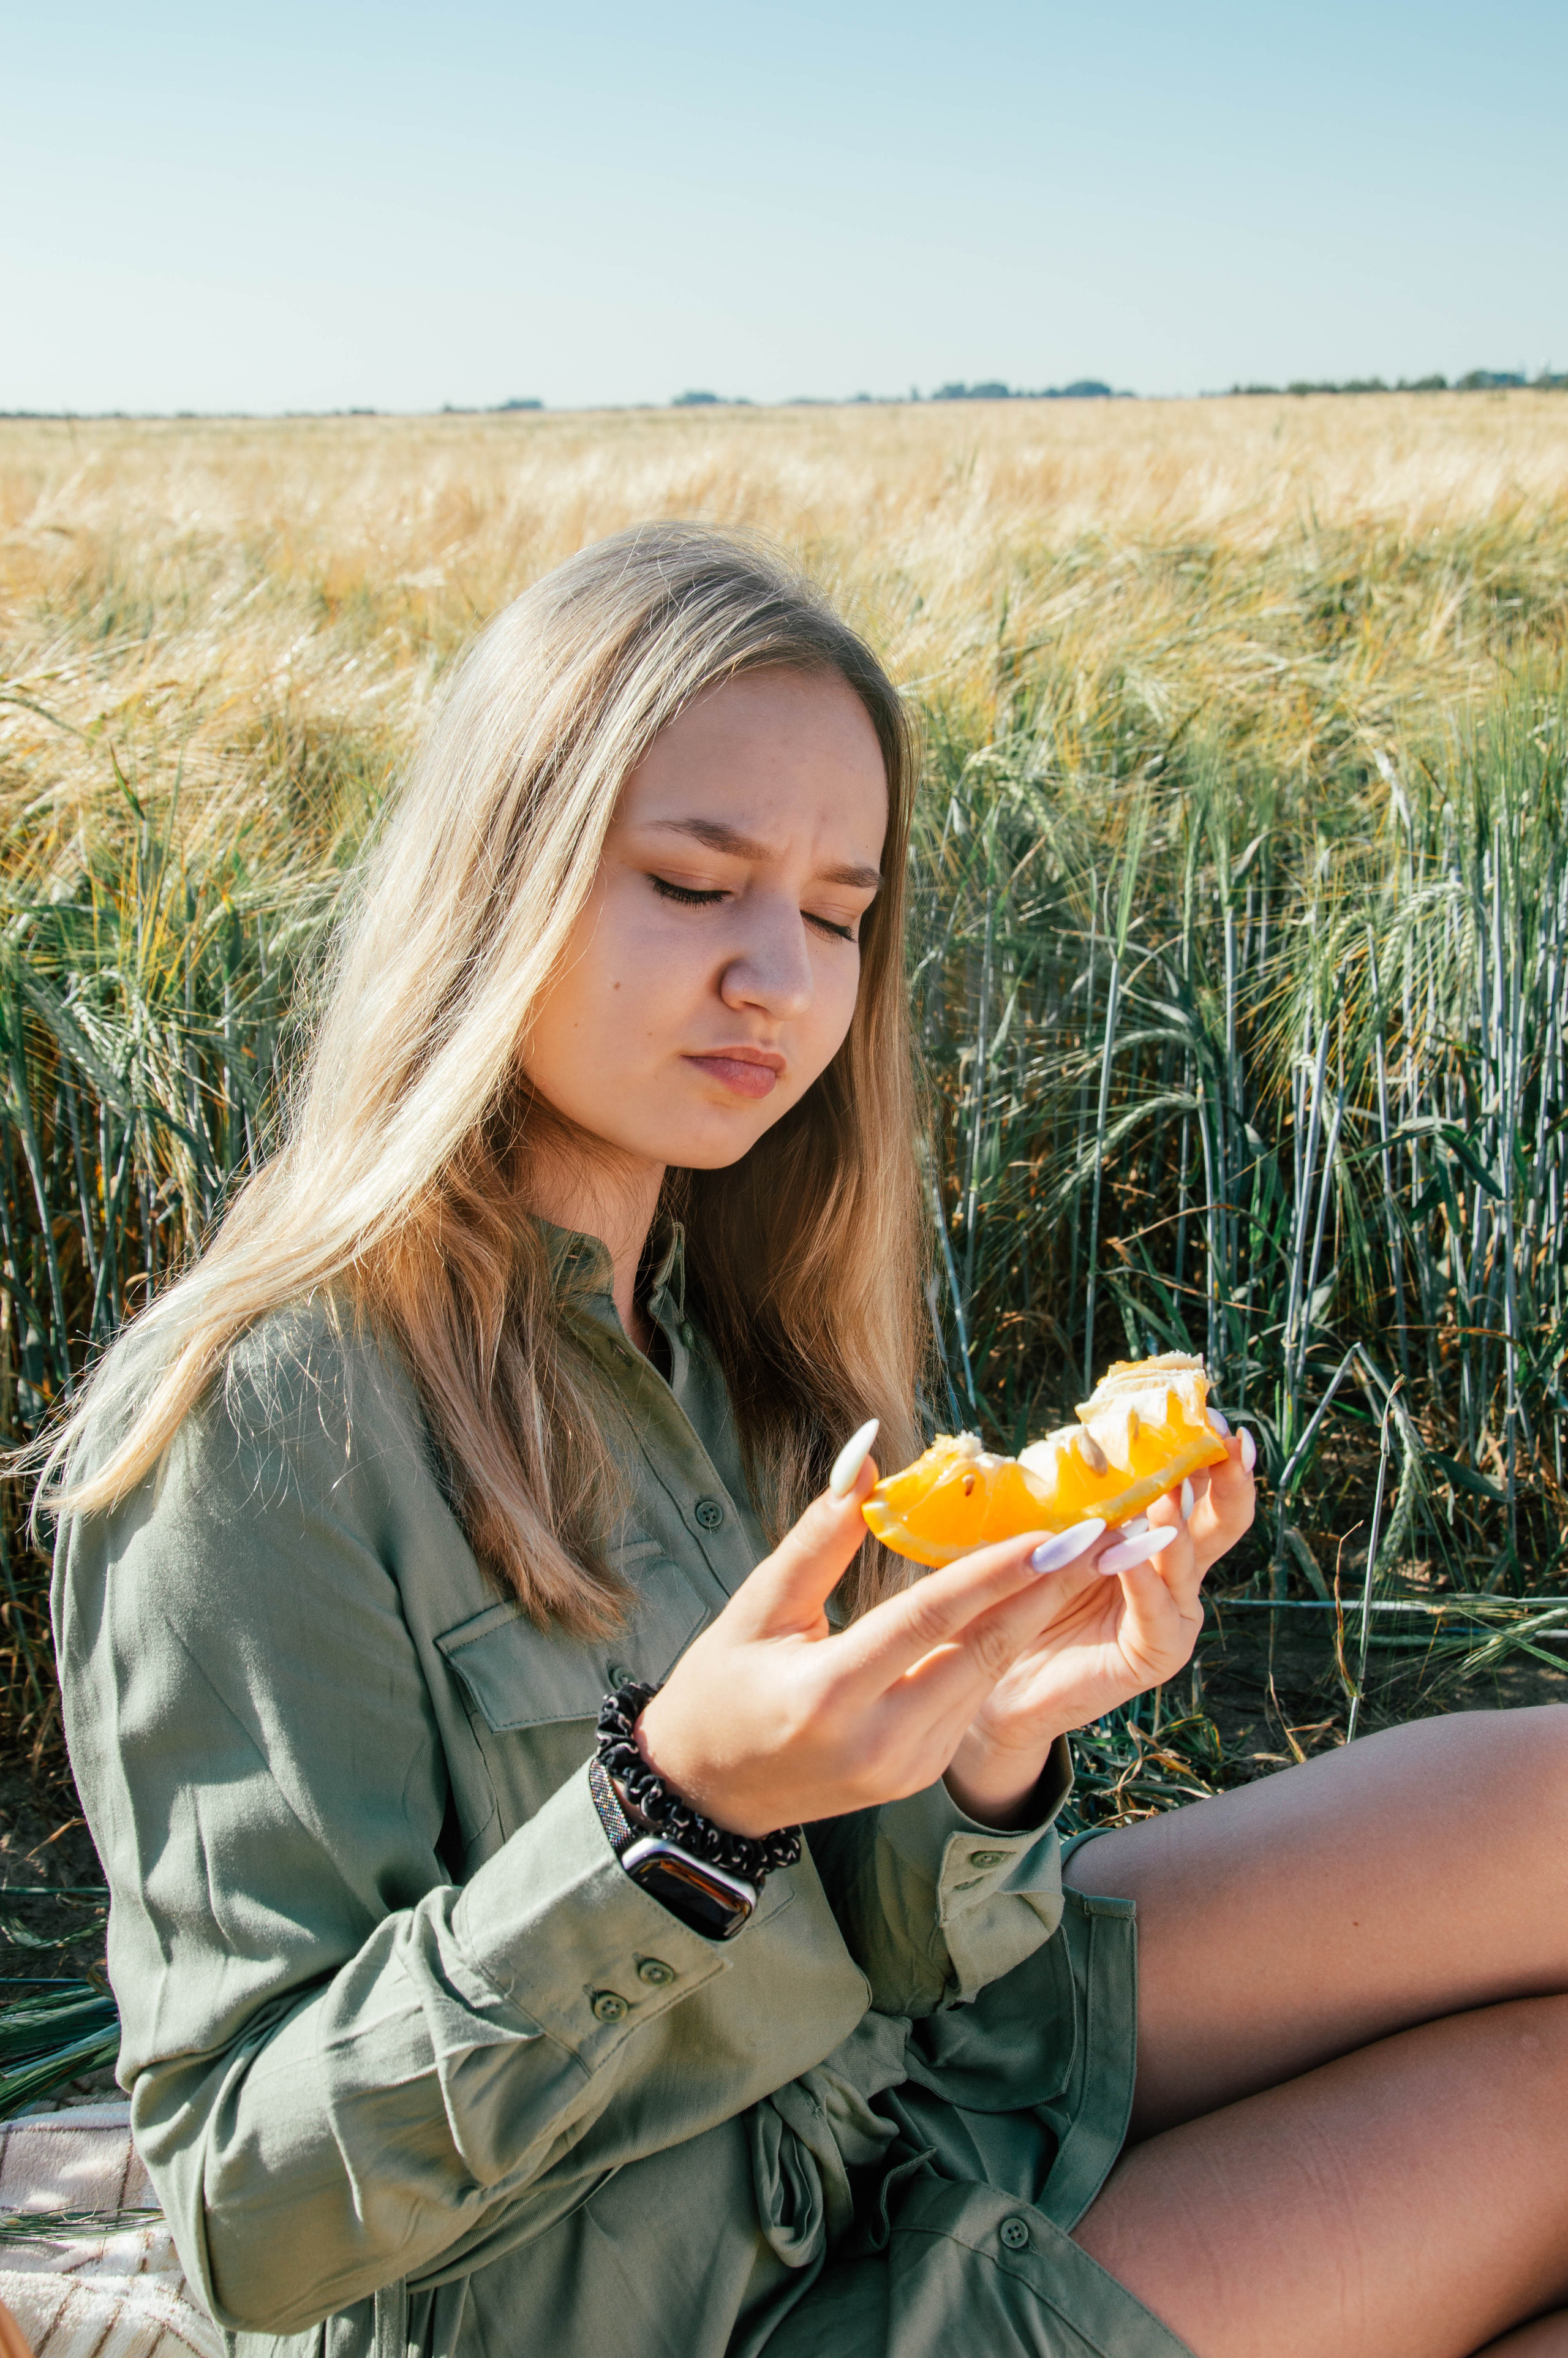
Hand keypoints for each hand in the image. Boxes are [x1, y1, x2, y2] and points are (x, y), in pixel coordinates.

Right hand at [636, 1459, 1067, 1837]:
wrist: (709, 1791)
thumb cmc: (722, 1686)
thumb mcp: (757, 1607)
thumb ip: (819, 1537)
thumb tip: (867, 1456)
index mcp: (829, 1695)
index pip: (927, 1620)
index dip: (991, 1572)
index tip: (1049, 1532)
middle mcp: (879, 1741)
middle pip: (980, 1652)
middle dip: (1048, 1591)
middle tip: (1103, 1538)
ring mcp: (906, 1767)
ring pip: (986, 1676)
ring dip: (1038, 1615)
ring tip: (1085, 1559)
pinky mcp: (920, 1775)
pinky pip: (971, 1699)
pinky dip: (1002, 1647)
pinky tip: (1034, 1601)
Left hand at [944, 1437, 1256, 1824]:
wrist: (994, 1675)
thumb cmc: (1020, 1592)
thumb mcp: (1043, 1530)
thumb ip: (1066, 1494)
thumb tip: (1078, 1438)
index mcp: (1150, 1534)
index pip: (1194, 1487)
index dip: (1207, 1451)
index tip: (1209, 1411)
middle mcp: (1170, 1571)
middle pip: (1220, 1521)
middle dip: (1228, 1479)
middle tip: (1226, 1440)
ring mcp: (1168, 1612)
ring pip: (1188, 1562)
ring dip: (1174, 1525)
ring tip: (1161, 1496)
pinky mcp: (1152, 1654)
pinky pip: (1160, 1615)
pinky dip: (1147, 1583)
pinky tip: (1133, 1557)